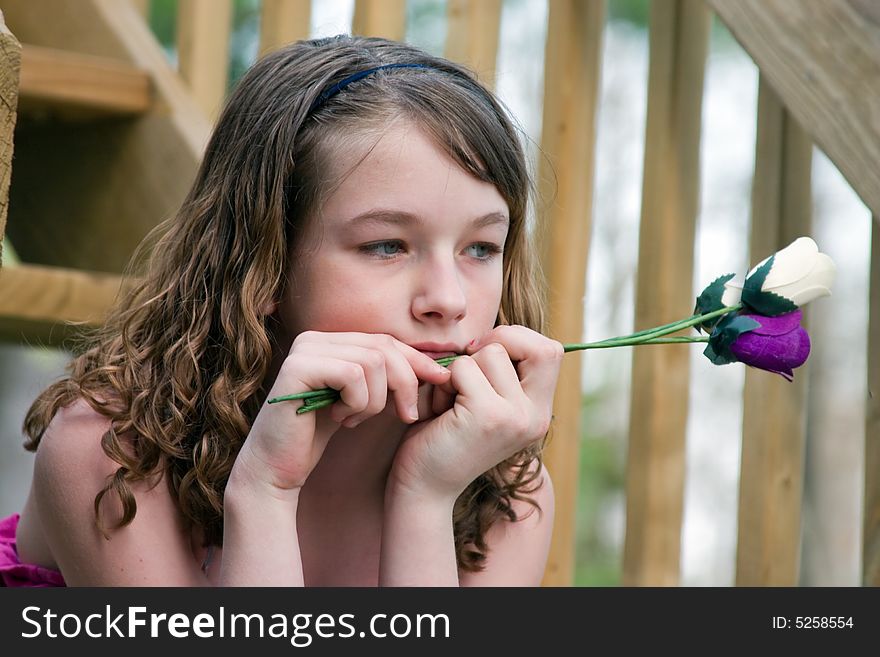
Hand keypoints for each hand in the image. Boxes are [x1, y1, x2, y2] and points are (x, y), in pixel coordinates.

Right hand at [232, 331, 451, 492]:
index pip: (386, 341)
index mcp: (330, 340)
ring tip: (355, 419)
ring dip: (375, 400)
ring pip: (373, 362)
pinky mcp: (298, 367)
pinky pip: (353, 375)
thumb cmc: (320, 432)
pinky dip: (358, 402)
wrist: (278, 465)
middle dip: (405, 383)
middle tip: (406, 415)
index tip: (441, 382)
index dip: (417, 361)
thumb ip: (386, 378)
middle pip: (384, 347)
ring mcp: (304, 349)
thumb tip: (436, 367)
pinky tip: (340, 418)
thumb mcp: (362, 399)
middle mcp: (315, 338)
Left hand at [388, 325, 562, 499]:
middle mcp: (536, 416)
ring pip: (491, 353)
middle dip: (496, 344)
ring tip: (450, 400)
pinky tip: (439, 411)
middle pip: (535, 346)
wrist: (423, 487)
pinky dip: (445, 382)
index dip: (519, 340)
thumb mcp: (484, 399)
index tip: (485, 356)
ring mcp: (515, 417)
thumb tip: (495, 330)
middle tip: (468, 370)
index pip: (552, 350)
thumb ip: (500, 371)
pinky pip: (464, 368)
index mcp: (539, 412)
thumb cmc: (446, 435)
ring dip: (462, 368)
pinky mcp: (488, 417)